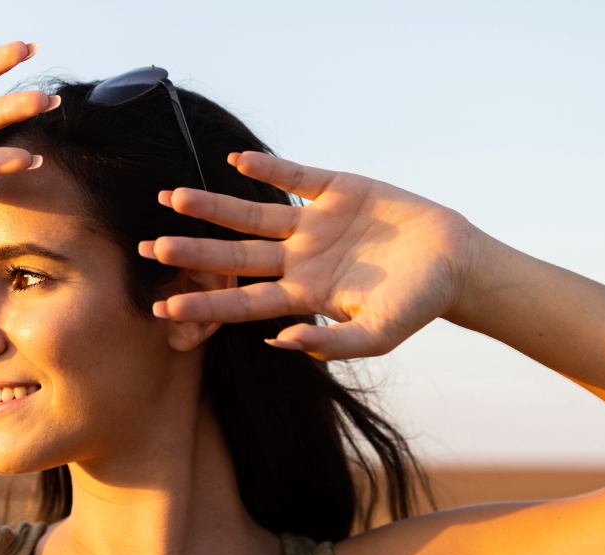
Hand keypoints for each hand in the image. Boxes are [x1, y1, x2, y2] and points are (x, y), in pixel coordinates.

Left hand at [137, 151, 482, 360]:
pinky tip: (235, 160)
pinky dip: (267, 167)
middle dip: (194, 251)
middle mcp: (299, 257)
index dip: (206, 301)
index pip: (244, 299)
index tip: (164, 308)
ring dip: (214, 206)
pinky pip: (294, 176)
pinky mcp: (336, 189)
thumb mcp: (378, 335)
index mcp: (304, 293)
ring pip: (253, 213)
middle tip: (150, 249)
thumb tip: (278, 343)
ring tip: (173, 197)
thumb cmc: (416, 305)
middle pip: (236, 254)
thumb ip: (331, 344)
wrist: (454, 262)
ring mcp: (314, 222)